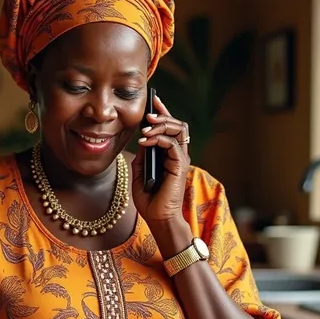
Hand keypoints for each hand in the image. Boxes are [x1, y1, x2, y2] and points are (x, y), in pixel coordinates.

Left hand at [132, 94, 189, 225]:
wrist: (156, 218)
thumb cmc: (149, 199)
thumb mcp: (138, 172)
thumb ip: (142, 155)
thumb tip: (141, 139)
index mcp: (168, 154)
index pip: (169, 128)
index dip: (163, 113)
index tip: (153, 100)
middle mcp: (177, 154)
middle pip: (177, 124)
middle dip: (162, 115)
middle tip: (148, 115)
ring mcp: (180, 159)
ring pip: (179, 130)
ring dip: (162, 125)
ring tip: (146, 128)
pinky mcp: (180, 166)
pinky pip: (173, 144)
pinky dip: (159, 139)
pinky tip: (145, 142)